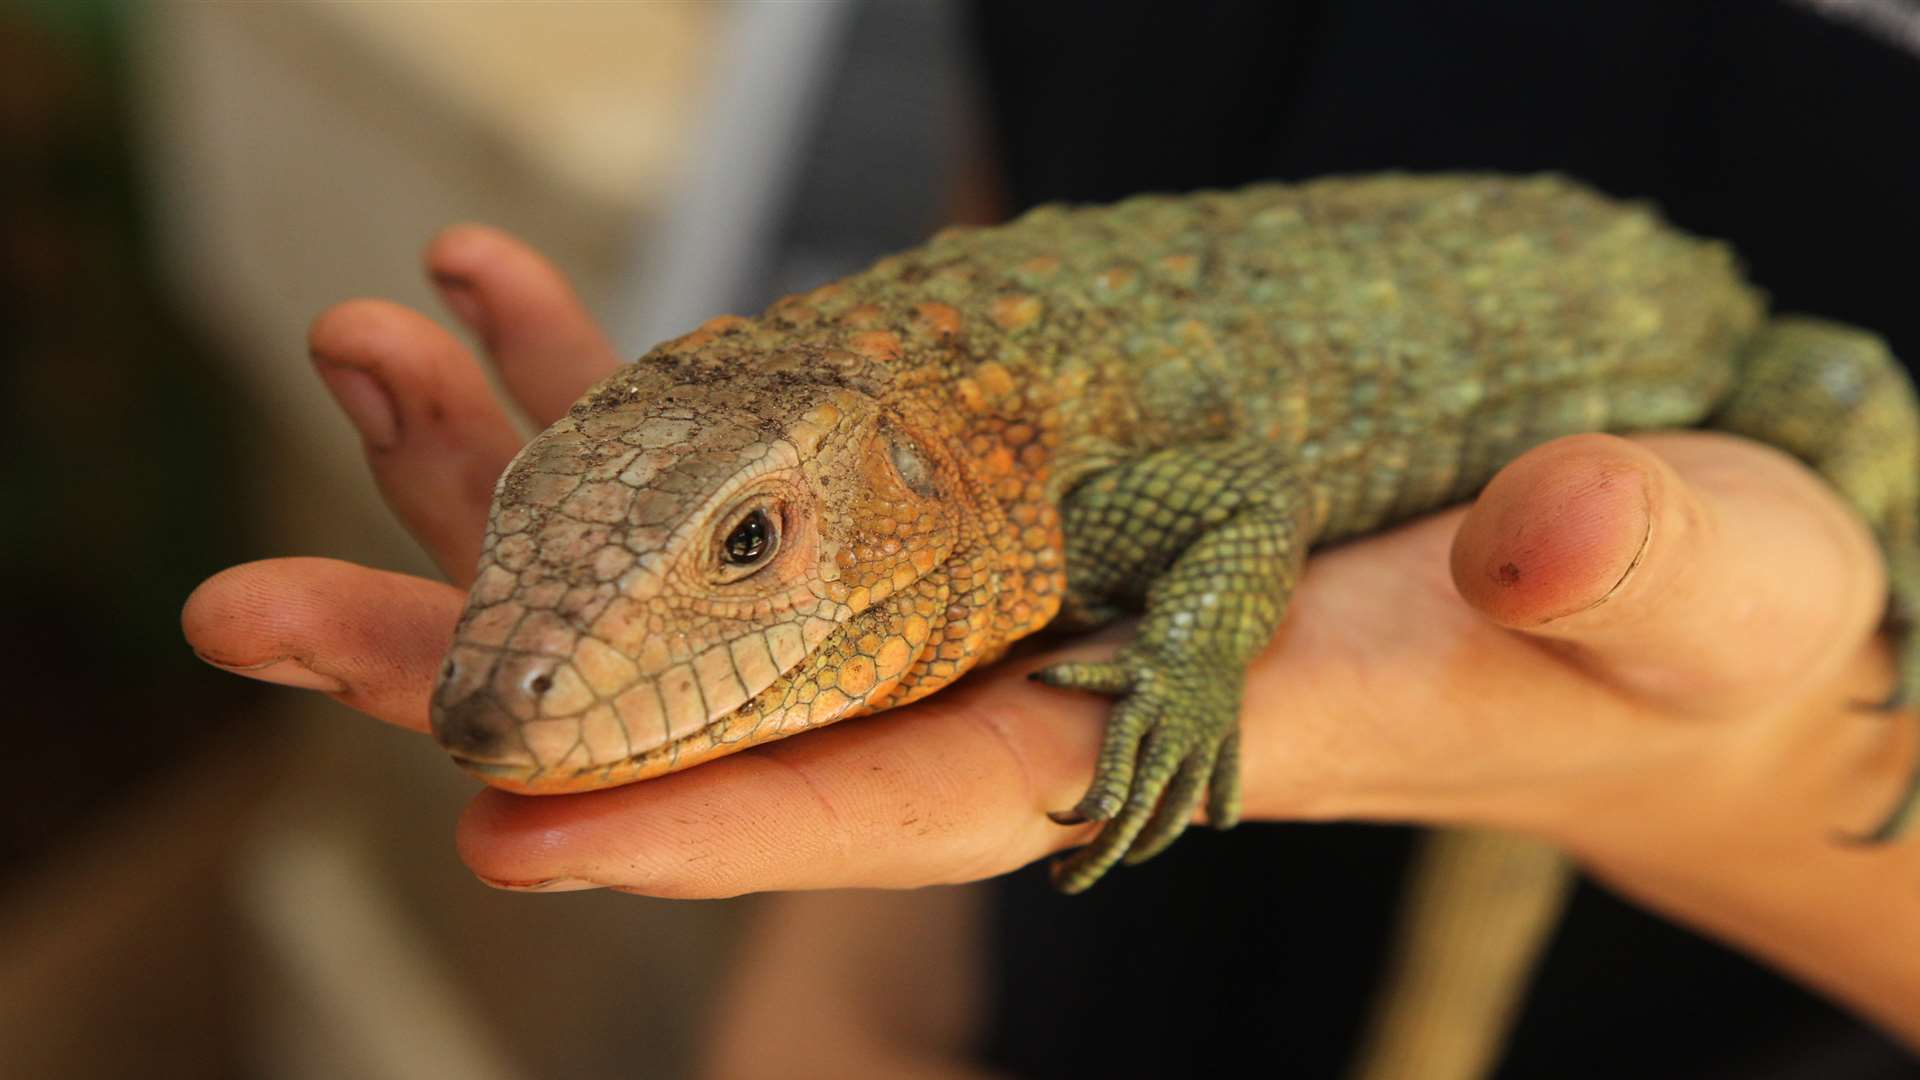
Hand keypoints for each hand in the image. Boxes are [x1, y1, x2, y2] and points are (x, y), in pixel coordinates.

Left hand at [183, 228, 1911, 894]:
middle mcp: (1040, 673)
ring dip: (519, 474)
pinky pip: (774, 447)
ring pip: (707, 557)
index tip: (494, 815)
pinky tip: (514, 303)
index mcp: (1175, 731)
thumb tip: (1566, 538)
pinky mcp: (1005, 486)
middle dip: (488, 656)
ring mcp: (1000, 577)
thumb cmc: (1674, 620)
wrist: (1633, 609)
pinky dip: (638, 382)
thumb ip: (1638, 574)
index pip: (906, 796)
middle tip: (244, 610)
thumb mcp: (1693, 591)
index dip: (712, 813)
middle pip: (725, 693)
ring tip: (352, 347)